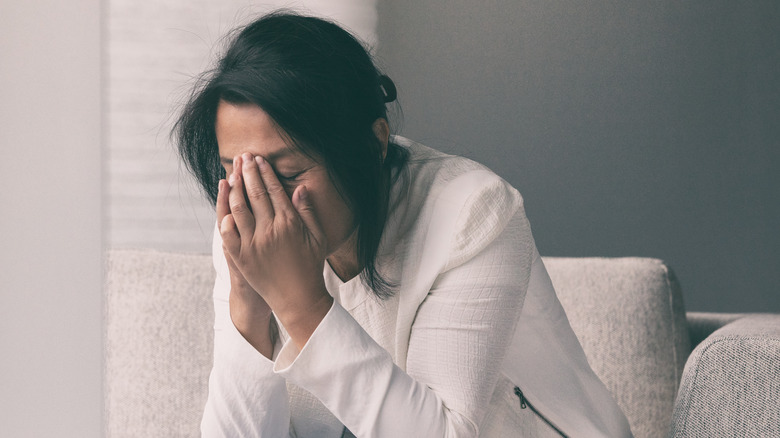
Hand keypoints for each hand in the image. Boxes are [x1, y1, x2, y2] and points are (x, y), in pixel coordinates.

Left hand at [219, 153, 332, 348]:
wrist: (298, 299)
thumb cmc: (311, 267)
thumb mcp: (317, 238)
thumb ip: (307, 211)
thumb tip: (299, 188)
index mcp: (289, 224)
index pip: (274, 191)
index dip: (266, 173)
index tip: (259, 160)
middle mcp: (270, 231)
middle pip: (255, 194)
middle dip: (248, 173)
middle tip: (243, 158)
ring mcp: (253, 244)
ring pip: (239, 209)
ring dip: (234, 189)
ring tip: (232, 175)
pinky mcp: (242, 258)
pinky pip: (228, 234)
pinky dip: (225, 218)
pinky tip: (224, 206)